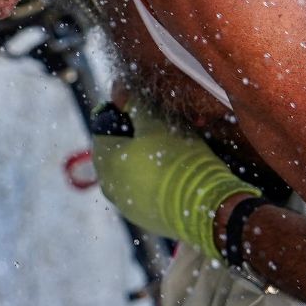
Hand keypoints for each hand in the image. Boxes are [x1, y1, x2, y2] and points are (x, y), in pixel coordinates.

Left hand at [89, 104, 258, 260]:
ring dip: (141, 159)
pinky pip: (142, 191)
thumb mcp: (157, 124)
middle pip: (114, 151)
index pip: (101, 127)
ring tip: (168, 149)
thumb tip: (117, 87)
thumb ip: (134, 104)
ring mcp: (127, 206)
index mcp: (105, 161)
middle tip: (156, 126)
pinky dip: (152, 179)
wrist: (205, 207)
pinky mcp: (145, 218)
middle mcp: (109, 186)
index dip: (119, 112)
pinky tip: (173, 172)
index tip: (139, 107)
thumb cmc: (177, 159)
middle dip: (131, 137)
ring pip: (128, 172)